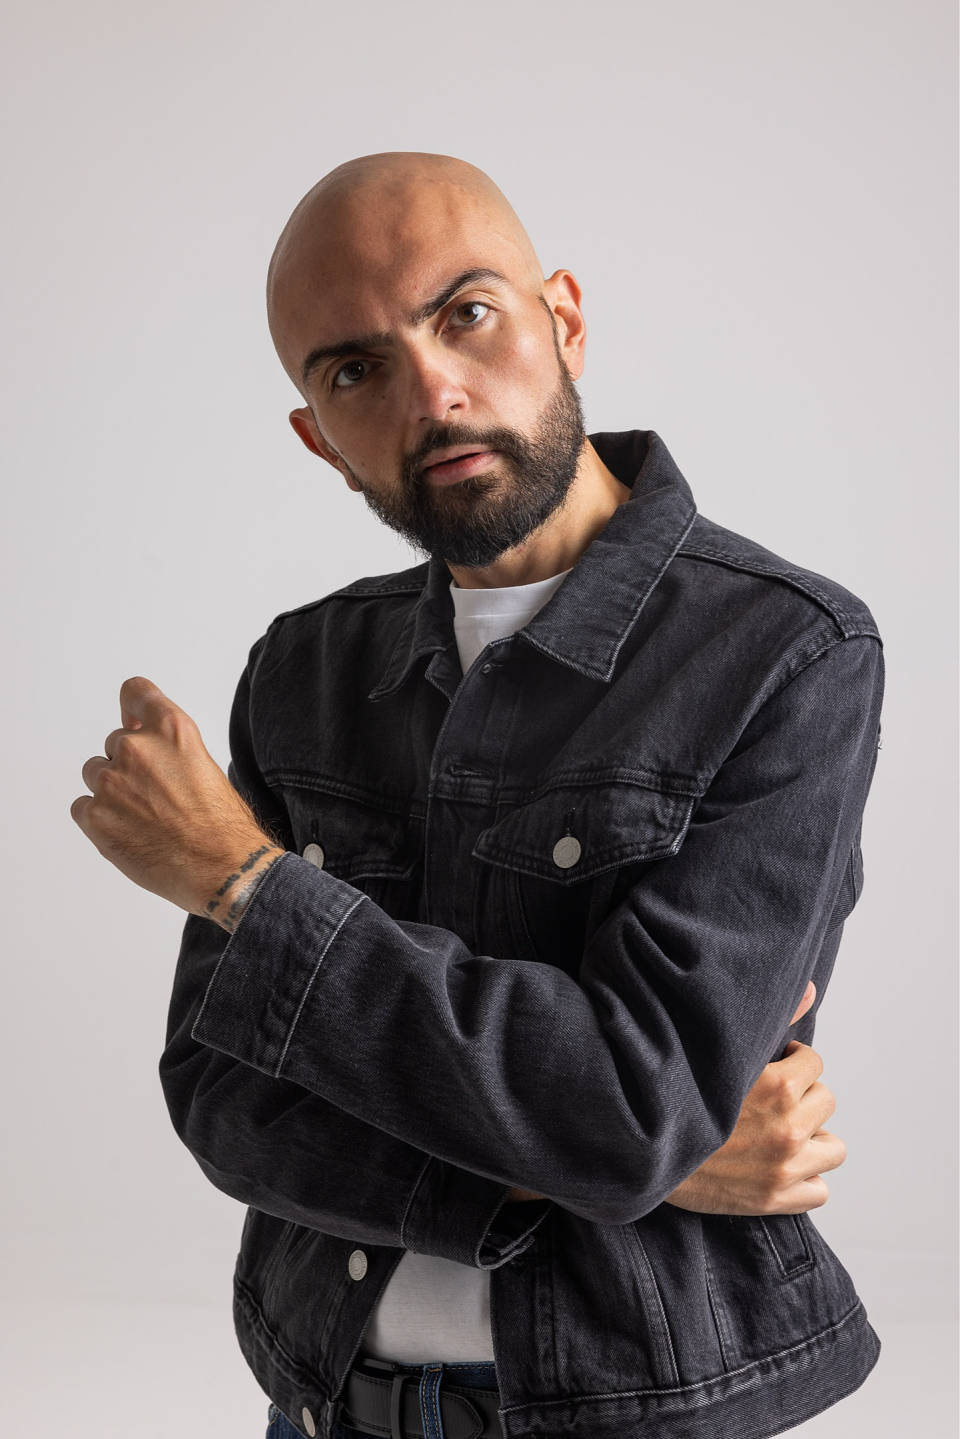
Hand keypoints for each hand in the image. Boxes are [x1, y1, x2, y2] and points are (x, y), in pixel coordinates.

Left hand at [70, 676, 284, 929]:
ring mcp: (111, 782)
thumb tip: (152, 754)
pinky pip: (82, 806)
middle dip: (128, 765)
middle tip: (153, 796)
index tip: (131, 720)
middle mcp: (137, 748)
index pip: (135, 693)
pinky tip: (128, 834)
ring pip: (95, 773)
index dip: (132, 709)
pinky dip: (99, 819)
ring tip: (143, 819)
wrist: (223, 869)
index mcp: (172, 730)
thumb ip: (172, 751)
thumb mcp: (205, 766)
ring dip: (112, 790)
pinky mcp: (94, 815)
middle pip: (114, 743)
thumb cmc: (225, 826)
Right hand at [664, 980, 846, 1214]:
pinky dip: (804, 1181)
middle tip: (772, 1104)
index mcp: (777, 1086)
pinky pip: (819, 1190)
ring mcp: (785, 1167)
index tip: (772, 1070)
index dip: (793, 1063)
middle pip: (825, 1101)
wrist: (646, 1155)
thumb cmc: (680, 1099)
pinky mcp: (777, 1199)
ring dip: (811, 1141)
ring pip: (832, 1148)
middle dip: (803, 1099)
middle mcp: (788, 1127)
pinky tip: (777, 1167)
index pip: (815, 1063)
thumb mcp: (724, 1056)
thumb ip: (772, 1023)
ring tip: (780, 1136)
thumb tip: (810, 988)